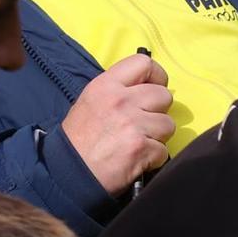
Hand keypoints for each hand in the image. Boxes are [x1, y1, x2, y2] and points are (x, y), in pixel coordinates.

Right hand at [58, 53, 174, 197]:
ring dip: (158, 136)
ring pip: (168, 124)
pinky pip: (164, 150)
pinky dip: (153, 158)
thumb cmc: (80, 139)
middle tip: (143, 123)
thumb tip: (147, 87)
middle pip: (164, 96)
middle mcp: (120, 101)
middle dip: (158, 111)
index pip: (144, 63)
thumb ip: (119, 91)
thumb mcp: (91, 102)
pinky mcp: (141, 148)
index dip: (156, 76)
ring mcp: (132, 124)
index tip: (153, 88)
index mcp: (106, 85)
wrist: (69, 172)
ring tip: (137, 142)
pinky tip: (136, 159)